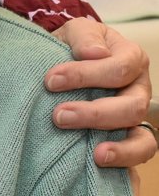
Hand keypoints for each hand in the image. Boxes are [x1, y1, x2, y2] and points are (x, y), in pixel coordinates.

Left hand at [49, 18, 154, 167]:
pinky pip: (137, 155)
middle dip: (95, 113)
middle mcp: (138, 89)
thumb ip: (84, 37)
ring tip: (96, 154)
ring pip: (143, 138)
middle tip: (58, 116)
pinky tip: (100, 163)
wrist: (59, 65)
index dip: (86, 75)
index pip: (119, 69)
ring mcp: (134, 118)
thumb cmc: (70, 48)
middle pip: (132, 106)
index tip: (50, 80)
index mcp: (130, 59)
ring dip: (119, 147)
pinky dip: (124, 161)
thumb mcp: (73, 32)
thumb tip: (95, 53)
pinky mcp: (126, 139)